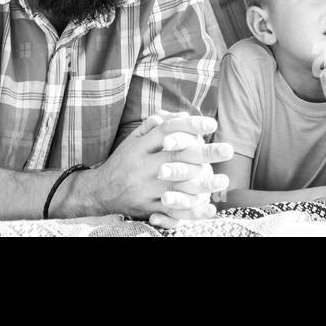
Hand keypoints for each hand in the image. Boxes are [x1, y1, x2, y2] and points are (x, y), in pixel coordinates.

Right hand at [67, 113, 231, 225]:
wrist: (99, 193)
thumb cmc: (122, 163)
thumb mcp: (132, 141)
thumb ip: (154, 127)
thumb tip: (181, 115)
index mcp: (139, 147)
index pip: (167, 131)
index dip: (190, 126)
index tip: (212, 122)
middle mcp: (143, 167)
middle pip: (177, 157)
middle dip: (205, 153)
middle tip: (227, 148)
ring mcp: (145, 190)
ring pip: (177, 186)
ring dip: (203, 184)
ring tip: (222, 180)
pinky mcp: (147, 209)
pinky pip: (172, 211)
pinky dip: (191, 211)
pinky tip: (208, 208)